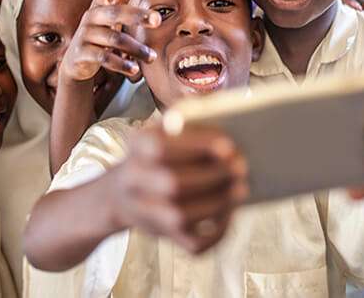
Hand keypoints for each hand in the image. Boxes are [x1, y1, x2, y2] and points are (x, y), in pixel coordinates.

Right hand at [59, 0, 159, 83]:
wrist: (77, 64)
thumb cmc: (100, 34)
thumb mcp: (109, 14)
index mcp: (99, 5)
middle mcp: (90, 17)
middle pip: (115, 13)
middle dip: (137, 15)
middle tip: (157, 19)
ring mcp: (85, 35)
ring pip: (114, 39)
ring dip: (136, 48)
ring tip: (152, 57)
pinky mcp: (82, 54)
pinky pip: (104, 58)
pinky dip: (121, 64)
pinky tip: (134, 69)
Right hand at [110, 125, 247, 253]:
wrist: (121, 194)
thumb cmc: (155, 155)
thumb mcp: (160, 131)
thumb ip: (185, 121)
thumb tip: (223, 119)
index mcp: (136, 146)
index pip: (160, 147)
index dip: (195, 146)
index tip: (228, 145)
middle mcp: (134, 180)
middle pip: (171, 184)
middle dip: (211, 176)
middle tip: (241, 167)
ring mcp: (145, 212)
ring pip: (180, 216)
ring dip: (217, 203)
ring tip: (241, 188)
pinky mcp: (162, 236)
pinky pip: (191, 244)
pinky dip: (216, 233)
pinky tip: (231, 213)